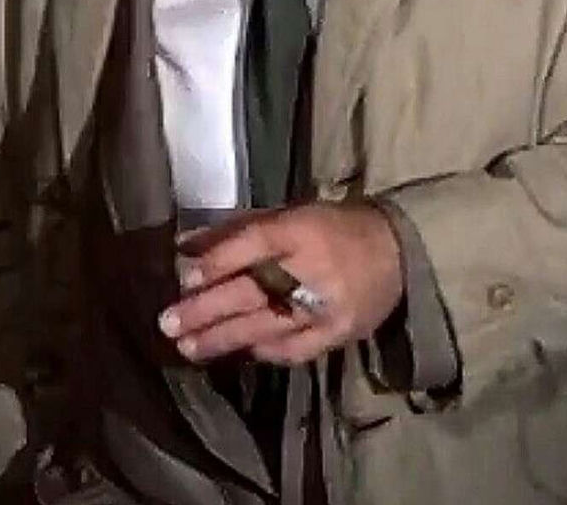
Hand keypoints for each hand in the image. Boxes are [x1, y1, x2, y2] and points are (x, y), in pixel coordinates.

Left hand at [158, 202, 402, 366]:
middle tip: (168, 323)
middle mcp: (312, 269)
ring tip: (187, 347)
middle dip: (206, 309)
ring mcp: (325, 307)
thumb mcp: (293, 214)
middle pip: (252, 292)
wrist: (398, 252)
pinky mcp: (336, 335)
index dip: (217, 261)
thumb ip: (243, 230)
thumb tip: (189, 244)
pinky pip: (291, 349)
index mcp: (302, 230)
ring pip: (265, 326)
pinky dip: (262, 351)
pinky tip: (237, 352)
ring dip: (222, 339)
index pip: (254, 244)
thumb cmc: (335, 226)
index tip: (183, 276)